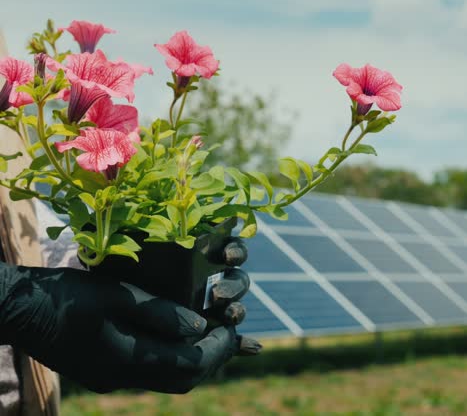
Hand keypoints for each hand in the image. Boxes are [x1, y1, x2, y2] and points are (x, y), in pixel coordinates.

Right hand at [0, 259, 259, 393]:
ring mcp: (112, 377)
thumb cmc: (65, 295)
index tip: (237, 326)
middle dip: (214, 358)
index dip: (218, 346)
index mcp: (127, 359)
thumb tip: (199, 324)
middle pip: (182, 378)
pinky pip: (152, 372)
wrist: (19, 311)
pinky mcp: (105, 369)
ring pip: (168, 379)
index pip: (189, 363)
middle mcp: (123, 377)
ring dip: (196, 361)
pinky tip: (181, 341)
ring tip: (218, 339)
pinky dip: (174, 359)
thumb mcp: (114, 295)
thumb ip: (158, 312)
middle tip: (236, 336)